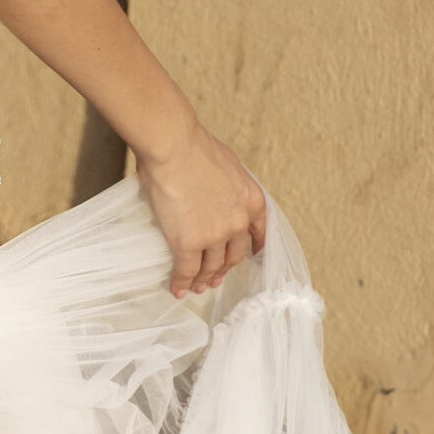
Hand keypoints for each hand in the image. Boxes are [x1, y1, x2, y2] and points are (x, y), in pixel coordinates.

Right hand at [133, 117, 267, 298]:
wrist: (173, 144)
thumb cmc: (192, 146)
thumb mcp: (226, 165)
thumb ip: (226, 186)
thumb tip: (210, 193)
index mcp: (252, 200)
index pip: (260, 234)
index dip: (255, 250)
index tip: (252, 259)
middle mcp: (238, 223)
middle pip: (234, 256)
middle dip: (224, 269)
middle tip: (215, 277)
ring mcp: (214, 235)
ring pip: (210, 267)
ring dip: (203, 279)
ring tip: (196, 287)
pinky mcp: (189, 243)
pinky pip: (187, 270)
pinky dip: (182, 282)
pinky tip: (177, 288)